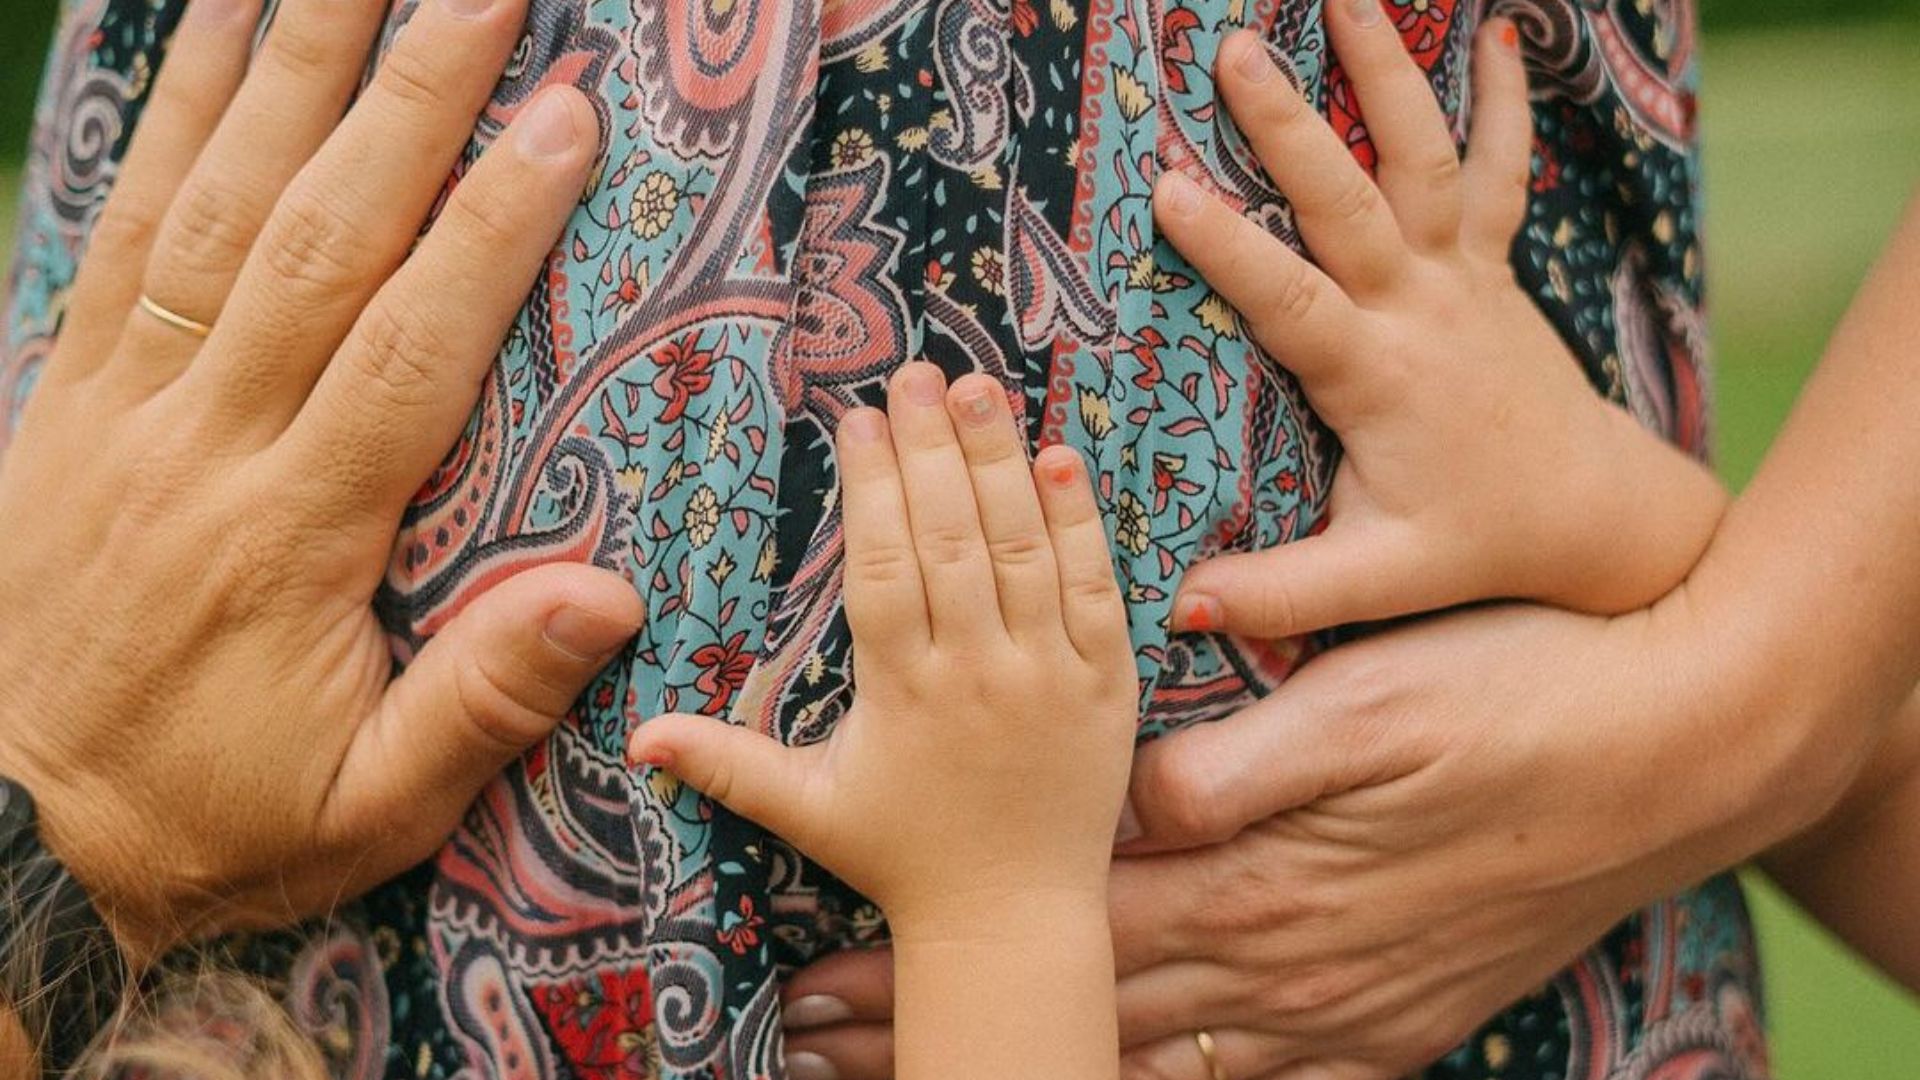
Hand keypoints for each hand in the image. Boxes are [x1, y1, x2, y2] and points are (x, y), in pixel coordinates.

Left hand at [0, 0, 634, 965]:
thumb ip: (485, 704)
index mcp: (293, 534)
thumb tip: (613, 596)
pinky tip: (212, 27)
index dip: (493, 225)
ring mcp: (121, 400)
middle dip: (405, 97)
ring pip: (210, 201)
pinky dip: (169, 116)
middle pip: (313, 234)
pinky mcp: (69, 389)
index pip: (409, 347)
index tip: (565, 119)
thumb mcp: (368, 812)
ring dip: (286, 67)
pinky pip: (121, 225)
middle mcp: (203, 438)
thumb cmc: (208, 821)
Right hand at [628, 364, 1138, 929]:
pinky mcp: (1108, 686)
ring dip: (1000, 460)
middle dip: (932, 447)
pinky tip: (1059, 455)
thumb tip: (635, 736)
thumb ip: (725, 763)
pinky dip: (1081, 522)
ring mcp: (1050, 676)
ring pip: (1024, 549)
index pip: (885, 566)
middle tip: (916, 371)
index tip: (858, 418)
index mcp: (902, 693)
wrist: (1010, 920)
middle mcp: (977, 674)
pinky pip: (1097, 589)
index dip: (872, 486)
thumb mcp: (807, 809)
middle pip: (952, 540)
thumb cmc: (900, 856)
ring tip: (979, 386)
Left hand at [775, 596, 1859, 1079]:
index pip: (1061, 936)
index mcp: (1258, 878)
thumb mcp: (1368, 705)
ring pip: (1159, 1064)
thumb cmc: (1512, 703)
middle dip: (950, 1033)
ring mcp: (1342, 1012)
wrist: (1676, 760)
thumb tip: (1127, 800)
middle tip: (824, 1048)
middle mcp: (1287, 967)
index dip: (940, 965)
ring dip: (1041, 1071)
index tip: (825, 983)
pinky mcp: (1392, 1026)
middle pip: (1085, 1013)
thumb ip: (1239, 768)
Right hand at [1153, 14, 1725, 639]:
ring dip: (1387, 76)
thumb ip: (1280, 593)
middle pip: (1352, 200)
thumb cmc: (1481, 545)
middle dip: (1290, 125)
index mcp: (1380, 375)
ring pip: (1425, 158)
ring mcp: (1465, 277)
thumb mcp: (1379, 579)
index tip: (1168, 188)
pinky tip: (1498, 35)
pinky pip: (1502, 170)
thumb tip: (1179, 605)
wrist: (1598, 516)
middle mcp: (1424, 308)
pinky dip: (1503, 102)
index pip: (1293, 300)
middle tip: (1231, 52)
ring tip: (1344, 1)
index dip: (1230, 246)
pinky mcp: (1493, 267)